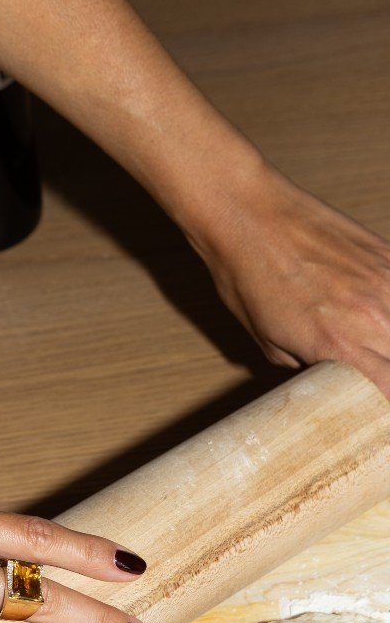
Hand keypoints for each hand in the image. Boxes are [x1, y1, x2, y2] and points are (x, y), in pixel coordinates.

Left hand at [194, 164, 389, 397]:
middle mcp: (373, 316)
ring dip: (386, 340)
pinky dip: (388, 308)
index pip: (389, 391)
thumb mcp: (269, 344)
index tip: (375, 407)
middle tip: (370, 372)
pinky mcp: (388, 255)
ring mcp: (386, 282)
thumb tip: (328, 373)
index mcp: (339, 346)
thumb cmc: (247, 280)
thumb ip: (309, 365)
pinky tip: (376, 312)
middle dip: (385, 372)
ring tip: (370, 344)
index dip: (385, 404)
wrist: (248, 216)